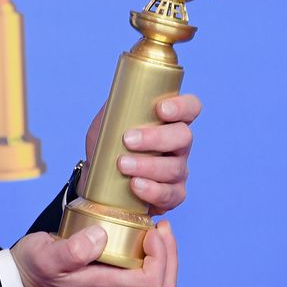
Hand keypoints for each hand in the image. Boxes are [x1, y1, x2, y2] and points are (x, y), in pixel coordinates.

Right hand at [10, 222, 176, 286]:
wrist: (20, 276)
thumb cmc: (34, 266)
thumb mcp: (48, 256)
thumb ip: (72, 250)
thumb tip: (101, 236)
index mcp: (107, 285)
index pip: (153, 282)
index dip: (162, 256)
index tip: (150, 230)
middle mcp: (115, 285)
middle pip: (161, 281)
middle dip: (169, 252)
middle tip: (160, 224)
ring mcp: (113, 278)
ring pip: (154, 273)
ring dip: (161, 248)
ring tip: (153, 223)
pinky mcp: (108, 268)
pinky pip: (139, 263)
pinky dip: (147, 245)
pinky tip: (136, 225)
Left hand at [83, 93, 200, 214]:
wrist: (96, 180)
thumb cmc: (107, 146)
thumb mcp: (107, 122)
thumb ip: (115, 105)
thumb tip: (120, 91)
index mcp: (169, 121)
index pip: (190, 108)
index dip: (182, 107)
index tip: (160, 109)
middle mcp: (179, 145)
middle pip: (184, 137)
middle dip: (156, 138)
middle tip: (128, 140)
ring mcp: (178, 171)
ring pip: (175, 168)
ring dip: (148, 166)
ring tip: (122, 165)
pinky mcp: (172, 195)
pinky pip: (170, 194)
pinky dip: (152, 190)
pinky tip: (135, 185)